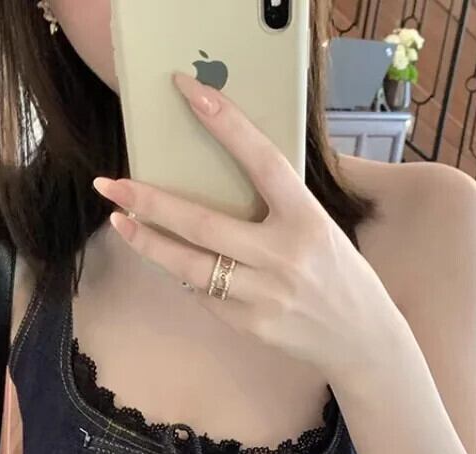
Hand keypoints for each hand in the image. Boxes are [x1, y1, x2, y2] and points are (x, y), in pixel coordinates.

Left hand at [92, 70, 388, 376]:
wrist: (362, 340)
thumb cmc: (339, 275)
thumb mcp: (322, 229)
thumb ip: (280, 206)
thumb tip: (224, 174)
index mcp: (308, 220)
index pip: (263, 162)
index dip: (226, 124)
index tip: (189, 91)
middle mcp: (285, 256)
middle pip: (204, 224)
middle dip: (151, 202)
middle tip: (112, 184)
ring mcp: (265, 295)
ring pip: (190, 266)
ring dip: (148, 243)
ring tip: (119, 221)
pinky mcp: (251, 325)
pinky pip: (205, 295)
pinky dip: (184, 275)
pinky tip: (169, 259)